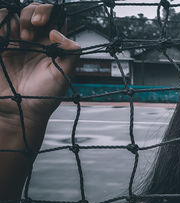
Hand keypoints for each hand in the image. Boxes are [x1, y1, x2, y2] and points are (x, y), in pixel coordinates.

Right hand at [0, 3, 79, 127]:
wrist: (20, 112)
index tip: (44, 25)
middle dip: (32, 13)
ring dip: (16, 18)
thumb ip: (71, 53)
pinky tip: (4, 38)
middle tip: (31, 32)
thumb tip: (57, 33)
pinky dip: (0, 23)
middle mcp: (33, 39)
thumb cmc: (45, 97)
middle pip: (32, 11)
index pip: (54, 16)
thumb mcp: (65, 75)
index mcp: (52, 43)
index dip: (49, 13)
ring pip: (13, 14)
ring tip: (20, 39)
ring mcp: (14, 42)